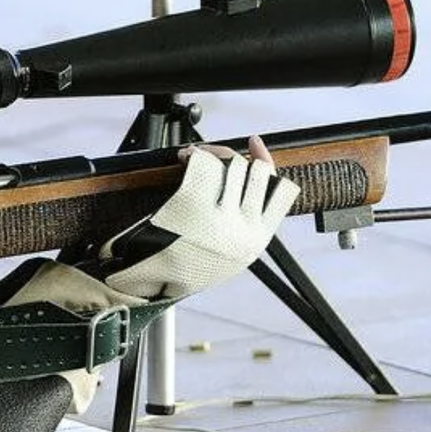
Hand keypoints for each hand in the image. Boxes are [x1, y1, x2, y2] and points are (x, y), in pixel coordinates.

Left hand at [98, 134, 299, 298]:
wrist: (151, 286)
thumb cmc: (185, 267)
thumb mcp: (228, 255)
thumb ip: (244, 225)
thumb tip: (251, 177)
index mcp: (256, 242)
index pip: (279, 193)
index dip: (267, 163)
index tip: (256, 145)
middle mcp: (244, 231)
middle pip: (253, 173)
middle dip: (232, 155)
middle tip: (211, 154)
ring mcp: (221, 219)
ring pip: (230, 166)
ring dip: (211, 153)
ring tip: (193, 156)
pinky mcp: (194, 208)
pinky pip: (204, 167)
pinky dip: (194, 156)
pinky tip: (185, 159)